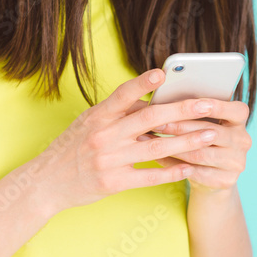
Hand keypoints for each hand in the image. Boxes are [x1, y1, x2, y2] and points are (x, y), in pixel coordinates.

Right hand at [33, 69, 219, 213]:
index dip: (143, 83)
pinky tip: (189, 168)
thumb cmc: (71, 148)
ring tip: (210, 135)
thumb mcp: (87, 123)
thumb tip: (151, 100)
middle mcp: (103, 136)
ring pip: (156, 148)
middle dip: (183, 110)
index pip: (123, 95)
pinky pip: (149, 177)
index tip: (164, 74)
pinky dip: (170, 172)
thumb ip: (117, 113)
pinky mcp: (113, 183)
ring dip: (186, 142)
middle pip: (149, 119)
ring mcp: (108, 160)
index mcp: (97, 117)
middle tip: (208, 105)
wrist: (46, 182)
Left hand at [134, 95, 251, 195]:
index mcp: (240, 119)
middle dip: (181, 126)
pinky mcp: (226, 181)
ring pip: (200, 154)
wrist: (211, 173)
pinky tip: (156, 157)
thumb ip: (192, 109)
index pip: (236, 110)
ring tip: (151, 140)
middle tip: (156, 123)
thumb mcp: (201, 120)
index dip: (216, 107)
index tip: (192, 103)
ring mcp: (237, 162)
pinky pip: (195, 172)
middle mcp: (243, 140)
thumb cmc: (200, 135)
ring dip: (173, 147)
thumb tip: (164, 99)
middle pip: (211, 132)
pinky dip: (173, 164)